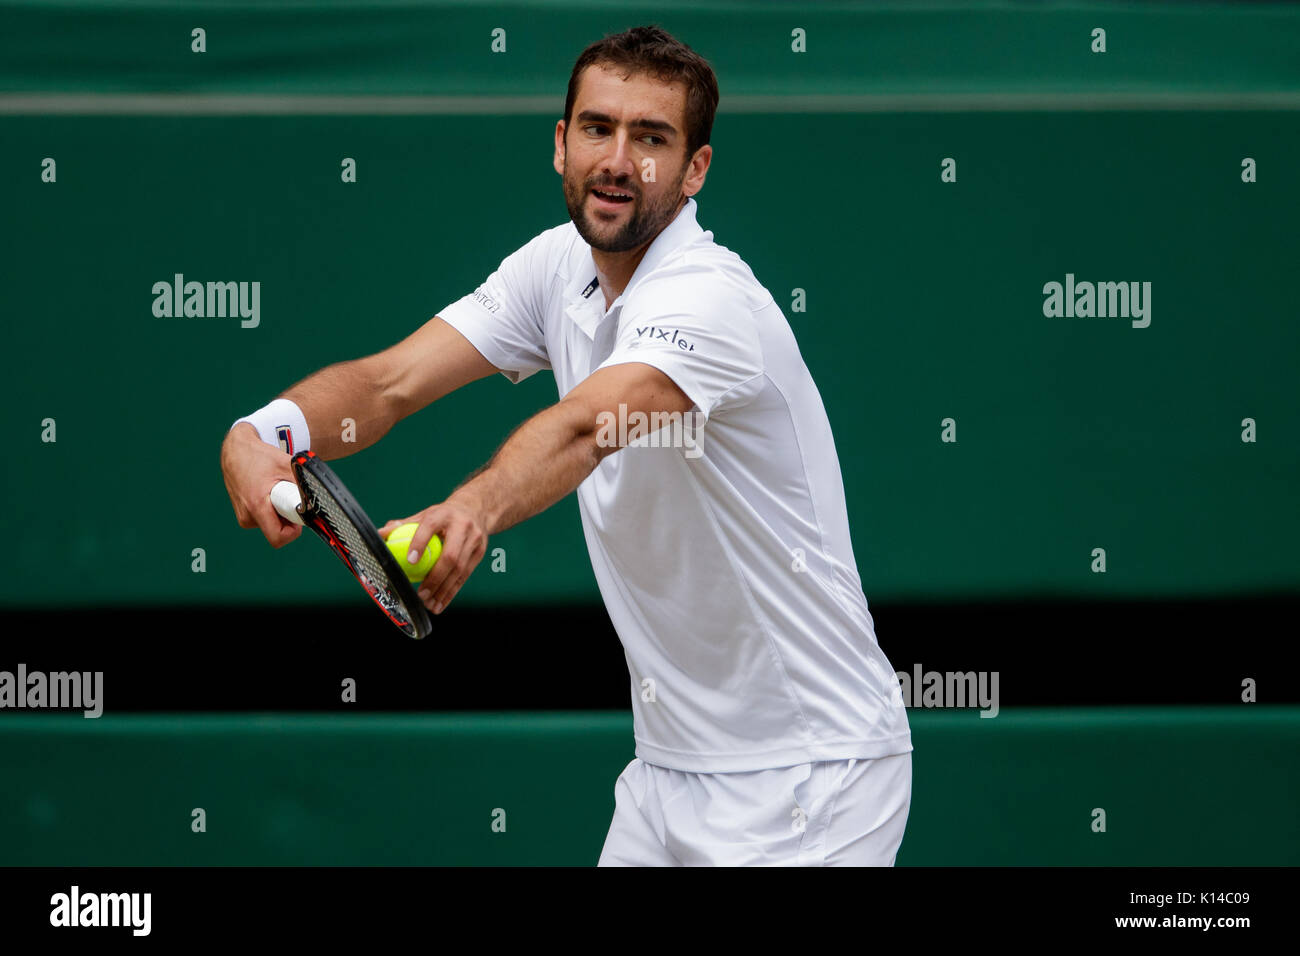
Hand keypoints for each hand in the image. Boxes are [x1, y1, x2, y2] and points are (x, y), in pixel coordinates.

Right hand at [221, 423, 302, 547]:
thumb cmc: (259, 456)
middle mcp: (247, 516)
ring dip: (279, 512)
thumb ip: (302, 482)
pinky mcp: (243, 515)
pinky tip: (267, 493)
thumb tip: (318, 496)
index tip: (298, 515)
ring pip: (271, 525)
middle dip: (287, 517)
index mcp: (256, 506)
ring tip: (275, 490)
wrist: (235, 451)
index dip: (293, 531)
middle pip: (277, 531)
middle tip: (288, 496)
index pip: (278, 538)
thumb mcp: (285, 465)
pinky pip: (264, 520)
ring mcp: (243, 517)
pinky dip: (271, 510)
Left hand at [378, 494, 488, 614]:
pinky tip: (441, 603)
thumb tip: (380, 534)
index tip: (410, 561)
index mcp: (443, 514)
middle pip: (450, 555)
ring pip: (460, 569)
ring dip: (444, 590)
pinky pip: (465, 576)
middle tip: (421, 593)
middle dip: (435, 578)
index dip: (420, 543)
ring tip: (429, 604)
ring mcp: (475, 540)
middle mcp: (462, 526)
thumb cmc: (443, 515)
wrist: (476, 509)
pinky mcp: (480, 552)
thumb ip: (403, 525)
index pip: (430, 527)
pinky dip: (452, 591)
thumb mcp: (425, 515)